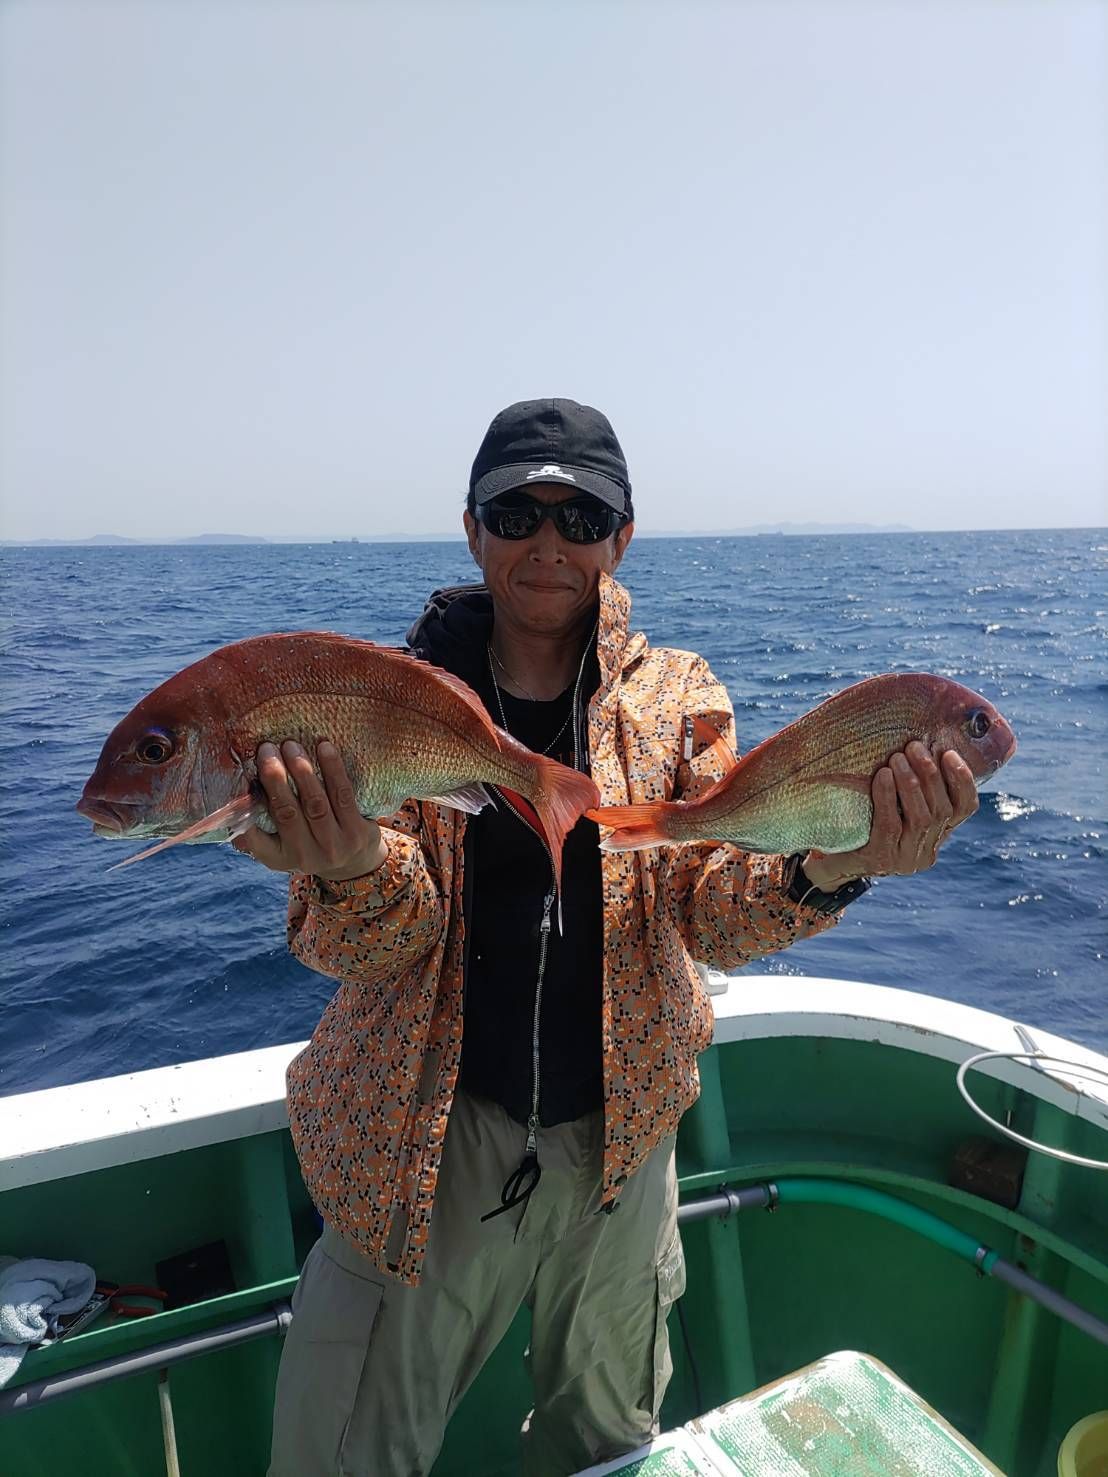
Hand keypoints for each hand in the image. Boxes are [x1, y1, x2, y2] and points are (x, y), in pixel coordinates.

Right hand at [231, 740, 385, 879]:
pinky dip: (333, 770)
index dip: (243, 810)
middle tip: (267, 748)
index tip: (238, 780)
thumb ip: (258, 827)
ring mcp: (334, 846)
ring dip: (302, 771)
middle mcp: (304, 856)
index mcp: (278, 857)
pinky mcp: (358, 833)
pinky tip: (324, 748)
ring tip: (291, 746)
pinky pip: (343, 796)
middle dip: (275, 778)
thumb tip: (233, 797)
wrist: (355, 862)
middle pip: (287, 813)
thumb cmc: (309, 842)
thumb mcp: (281, 845)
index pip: (255, 836)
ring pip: (315, 803)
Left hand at [801, 742, 978, 890]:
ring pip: (921, 818)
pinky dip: (888, 797)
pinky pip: (890, 825)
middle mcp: (925, 850)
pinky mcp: (880, 860)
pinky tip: (883, 776)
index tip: (950, 754)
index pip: (964, 808)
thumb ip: (910, 784)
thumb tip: (918, 738)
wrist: (827, 857)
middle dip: (930, 774)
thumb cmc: (861, 819)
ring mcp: (904, 859)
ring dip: (912, 783)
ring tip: (898, 757)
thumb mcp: (892, 802)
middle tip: (914, 747)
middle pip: (942, 810)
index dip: (963, 780)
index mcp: (936, 834)